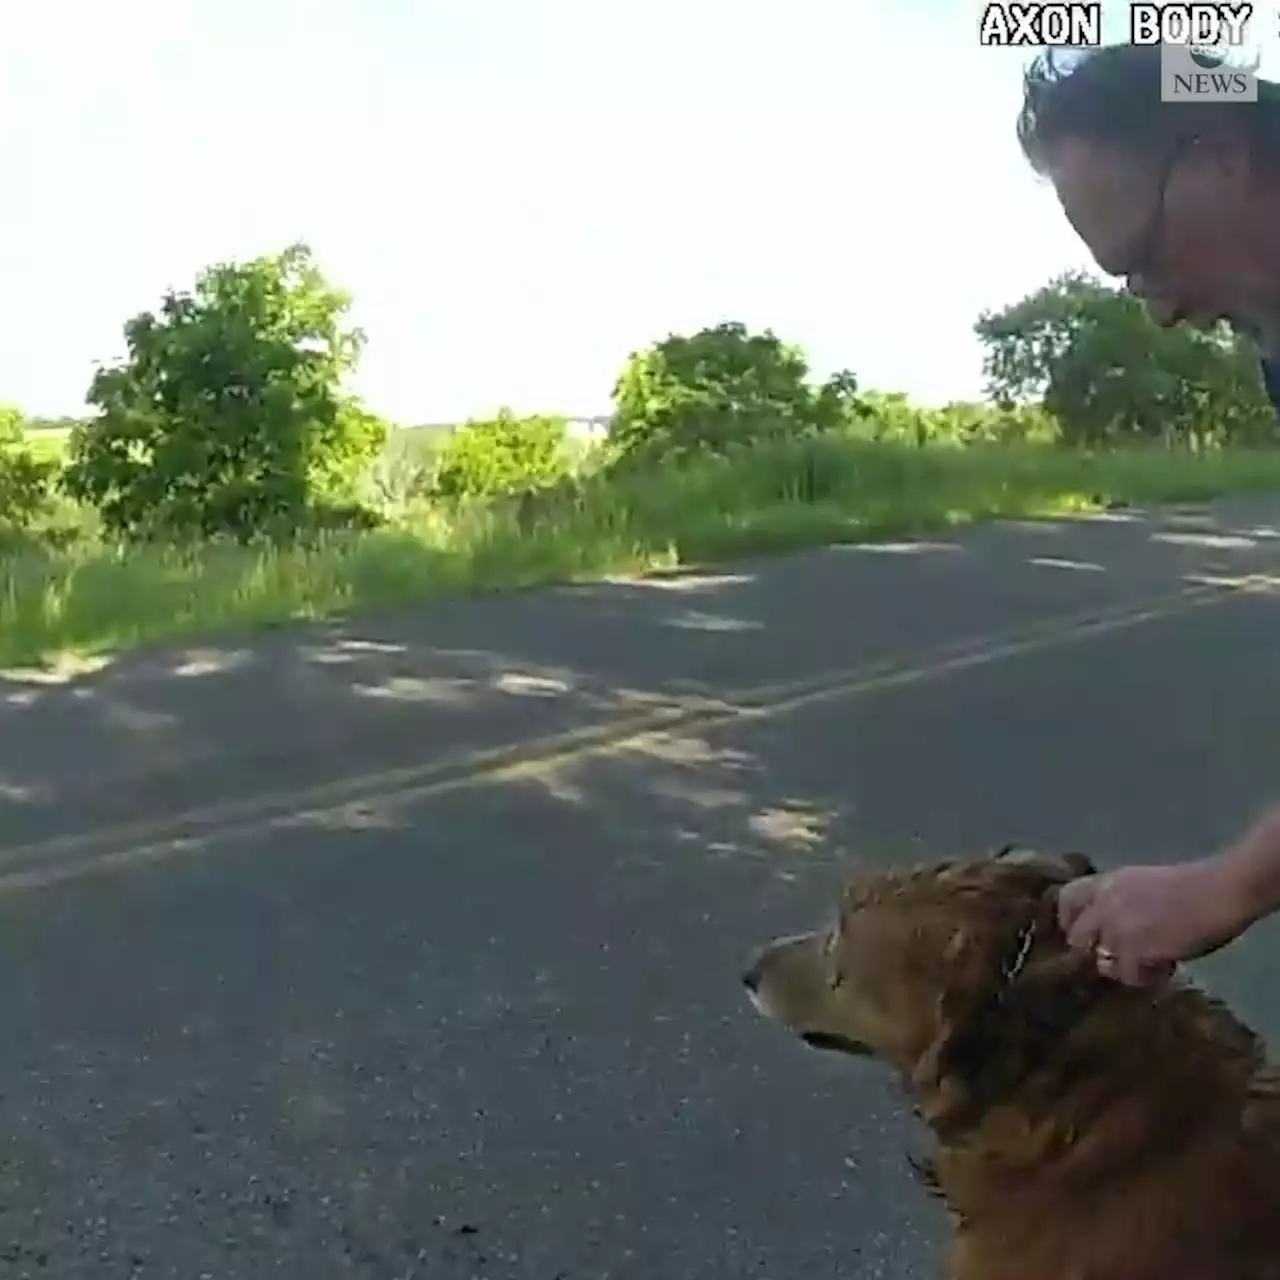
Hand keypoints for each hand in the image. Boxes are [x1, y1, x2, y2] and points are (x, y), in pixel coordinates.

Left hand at [1056, 859, 1244, 985]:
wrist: (1218, 892)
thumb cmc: (1191, 886)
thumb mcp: (1143, 884)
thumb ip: (1120, 902)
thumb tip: (1109, 927)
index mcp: (1107, 882)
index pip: (1066, 899)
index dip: (1070, 921)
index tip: (1083, 935)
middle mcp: (1104, 903)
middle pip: (1077, 938)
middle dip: (1095, 951)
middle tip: (1119, 957)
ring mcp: (1117, 928)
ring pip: (1103, 962)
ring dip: (1124, 967)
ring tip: (1149, 963)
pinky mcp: (1135, 950)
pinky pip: (1129, 976)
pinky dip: (1146, 977)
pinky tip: (1165, 968)